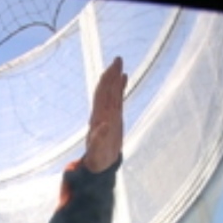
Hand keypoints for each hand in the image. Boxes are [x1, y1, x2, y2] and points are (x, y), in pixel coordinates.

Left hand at [84, 57, 125, 173]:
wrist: (100, 163)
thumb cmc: (98, 157)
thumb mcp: (98, 150)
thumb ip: (99, 138)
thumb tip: (103, 125)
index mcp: (98, 117)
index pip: (102, 95)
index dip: (106, 82)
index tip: (111, 69)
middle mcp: (103, 112)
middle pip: (106, 89)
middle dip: (111, 75)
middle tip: (118, 59)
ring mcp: (109, 113)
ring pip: (112, 92)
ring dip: (115, 78)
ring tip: (119, 63)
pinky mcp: (115, 116)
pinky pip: (118, 98)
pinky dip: (120, 87)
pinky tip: (124, 77)